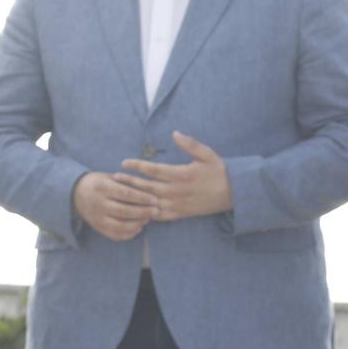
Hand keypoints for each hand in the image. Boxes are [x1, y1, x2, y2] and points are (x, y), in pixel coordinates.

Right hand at [72, 172, 156, 240]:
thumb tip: (149, 189)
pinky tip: (138, 228)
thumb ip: (126, 182)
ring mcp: (97, 217)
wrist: (75, 193)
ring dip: (137, 224)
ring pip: (120, 225)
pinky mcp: (97, 227)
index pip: (126, 194)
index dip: (142, 198)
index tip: (155, 199)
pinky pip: (115, 235)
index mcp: (102, 187)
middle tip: (156, 211)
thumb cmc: (98, 183)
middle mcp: (98, 203)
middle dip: (143, 212)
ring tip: (147, 220)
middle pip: (124, 211)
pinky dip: (128, 234)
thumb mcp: (109, 177)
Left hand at [116, 132, 232, 221]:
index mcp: (182, 174)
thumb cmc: (219, 171)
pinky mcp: (180, 214)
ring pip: (151, 202)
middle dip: (130, 182)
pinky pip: (160, 215)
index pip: (154, 170)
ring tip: (120, 194)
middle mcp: (177, 191)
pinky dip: (146, 213)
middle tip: (114, 178)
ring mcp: (178, 204)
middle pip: (148, 187)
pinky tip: (136, 210)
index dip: (137, 166)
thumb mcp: (207, 154)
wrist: (233, 194)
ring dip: (135, 198)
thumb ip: (190, 144)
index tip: (124, 162)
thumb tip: (174, 133)